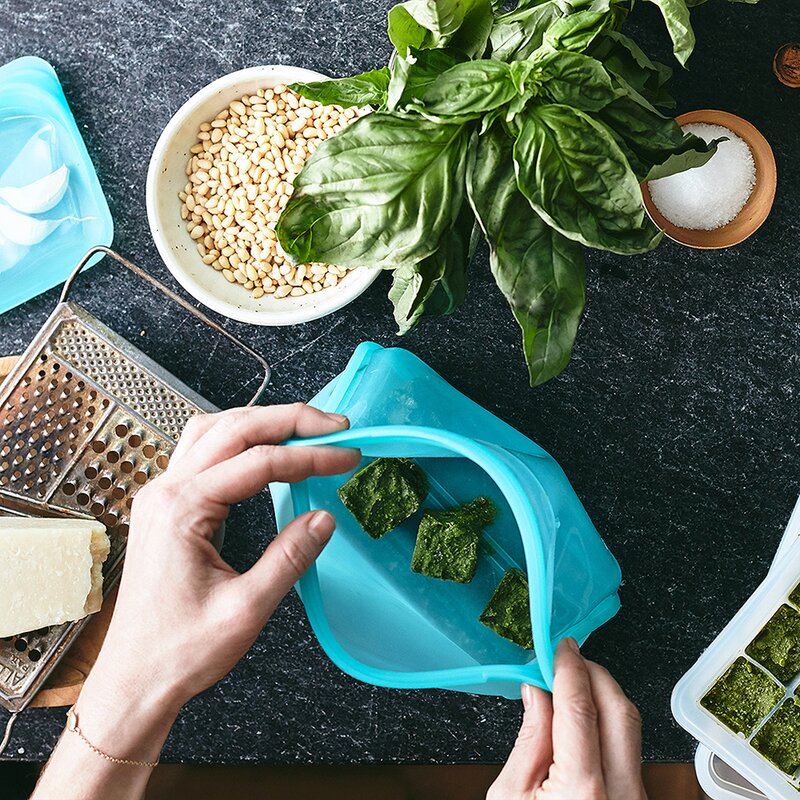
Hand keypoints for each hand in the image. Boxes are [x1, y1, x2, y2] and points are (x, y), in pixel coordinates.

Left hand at [91, 403, 359, 706]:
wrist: (134, 680)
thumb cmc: (180, 652)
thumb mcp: (246, 609)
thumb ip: (289, 557)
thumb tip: (327, 517)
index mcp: (182, 510)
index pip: (259, 462)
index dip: (311, 456)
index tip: (349, 456)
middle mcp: (166, 491)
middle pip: (234, 428)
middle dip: (290, 420)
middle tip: (336, 426)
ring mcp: (161, 495)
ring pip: (215, 430)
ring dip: (263, 422)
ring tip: (306, 430)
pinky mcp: (166, 506)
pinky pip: (203, 451)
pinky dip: (240, 440)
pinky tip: (265, 450)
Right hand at [488, 639, 646, 799]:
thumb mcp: (511, 795)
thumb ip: (529, 740)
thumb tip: (537, 690)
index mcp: (581, 791)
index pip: (580, 708)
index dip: (570, 669)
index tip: (561, 648)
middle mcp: (619, 793)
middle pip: (619, 711)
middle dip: (594, 674)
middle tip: (567, 660)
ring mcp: (634, 798)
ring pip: (630, 728)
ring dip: (602, 697)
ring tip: (570, 689)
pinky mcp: (637, 799)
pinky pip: (629, 749)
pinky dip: (606, 724)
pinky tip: (582, 720)